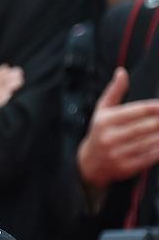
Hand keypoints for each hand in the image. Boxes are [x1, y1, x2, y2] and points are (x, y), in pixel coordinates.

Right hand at [76, 67, 158, 186]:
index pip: (139, 110)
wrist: (88, 165)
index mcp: (105, 122)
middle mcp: (110, 138)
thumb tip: (121, 72)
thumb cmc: (100, 133)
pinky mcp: (126, 167)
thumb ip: (114, 91)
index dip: (157, 107)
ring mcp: (118, 154)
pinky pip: (151, 156)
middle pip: (148, 125)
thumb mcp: (101, 111)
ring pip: (152, 140)